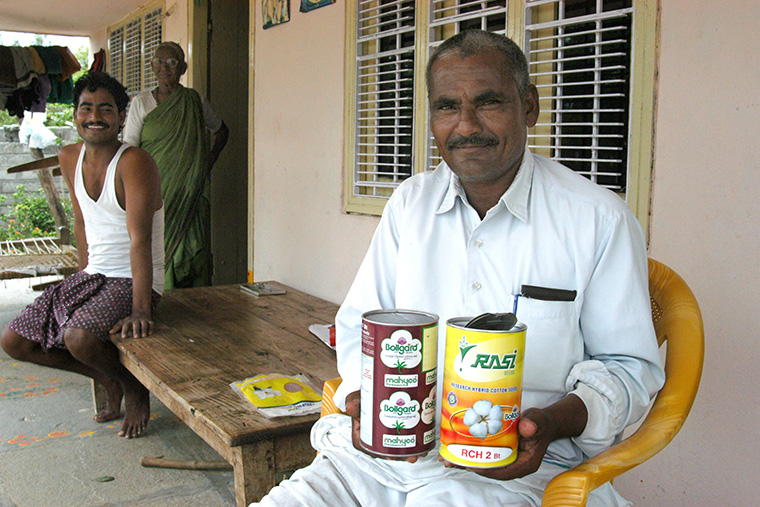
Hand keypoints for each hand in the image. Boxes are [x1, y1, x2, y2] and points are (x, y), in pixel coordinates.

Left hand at [110, 310, 153, 338]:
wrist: (141, 311)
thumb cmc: (130, 320)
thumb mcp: (123, 322)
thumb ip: (117, 327)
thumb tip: (110, 332)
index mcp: (129, 321)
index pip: (126, 325)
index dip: (124, 331)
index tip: (123, 337)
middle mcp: (136, 320)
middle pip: (136, 324)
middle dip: (136, 330)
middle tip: (136, 337)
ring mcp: (143, 320)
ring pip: (144, 324)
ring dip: (144, 329)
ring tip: (144, 336)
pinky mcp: (149, 321)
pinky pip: (151, 324)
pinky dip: (151, 328)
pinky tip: (150, 333)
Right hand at [345, 390, 425, 462]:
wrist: (374, 387)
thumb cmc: (362, 396)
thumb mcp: (355, 398)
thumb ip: (353, 402)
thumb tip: (351, 406)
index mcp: (362, 436)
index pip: (371, 449)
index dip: (383, 454)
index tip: (391, 455)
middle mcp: (375, 439)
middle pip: (388, 451)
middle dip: (401, 455)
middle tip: (411, 456)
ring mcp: (387, 436)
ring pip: (398, 448)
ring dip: (410, 451)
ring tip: (421, 453)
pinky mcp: (397, 431)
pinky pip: (406, 440)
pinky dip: (415, 442)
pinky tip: (424, 444)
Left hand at [440, 395, 586, 480]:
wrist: (540, 422)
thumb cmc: (540, 423)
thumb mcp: (538, 422)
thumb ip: (534, 424)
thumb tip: (527, 426)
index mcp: (524, 464)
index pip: (503, 472)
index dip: (485, 470)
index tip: (469, 465)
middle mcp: (512, 464)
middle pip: (488, 469)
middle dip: (468, 466)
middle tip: (449, 461)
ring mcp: (504, 458)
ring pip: (482, 462)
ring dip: (464, 459)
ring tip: (445, 456)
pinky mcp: (498, 451)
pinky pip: (482, 453)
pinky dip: (469, 450)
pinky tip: (455, 445)